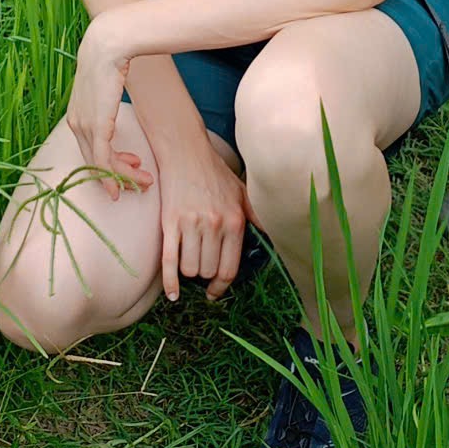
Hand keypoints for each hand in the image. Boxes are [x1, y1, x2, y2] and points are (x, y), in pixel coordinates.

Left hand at [64, 16, 148, 190]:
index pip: (90, 149)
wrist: (107, 44)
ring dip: (124, 177)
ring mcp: (84, 127)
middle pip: (95, 161)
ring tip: (145, 179)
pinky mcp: (95, 127)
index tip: (130, 165)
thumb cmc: (109, 60)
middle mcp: (76, 124)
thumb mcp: (104, 86)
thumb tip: (113, 104)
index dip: (110, 163)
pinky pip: (103, 160)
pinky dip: (116, 175)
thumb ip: (105, 102)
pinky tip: (129, 182)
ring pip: (101, 165)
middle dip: (119, 175)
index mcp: (76, 115)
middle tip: (140, 181)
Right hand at [154, 141, 250, 305]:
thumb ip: (258, 218)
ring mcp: (191, 223)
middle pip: (208, 271)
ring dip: (188, 271)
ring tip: (189, 260)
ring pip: (189, 269)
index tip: (215, 291)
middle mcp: (214, 224)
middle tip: (201, 266)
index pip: (229, 268)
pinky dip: (169, 282)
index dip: (222, 285)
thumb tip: (279, 236)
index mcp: (234, 220)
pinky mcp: (170, 222)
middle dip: (204, 274)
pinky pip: (169, 261)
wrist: (185, 153)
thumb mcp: (243, 193)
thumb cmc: (216, 174)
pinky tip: (173, 294)